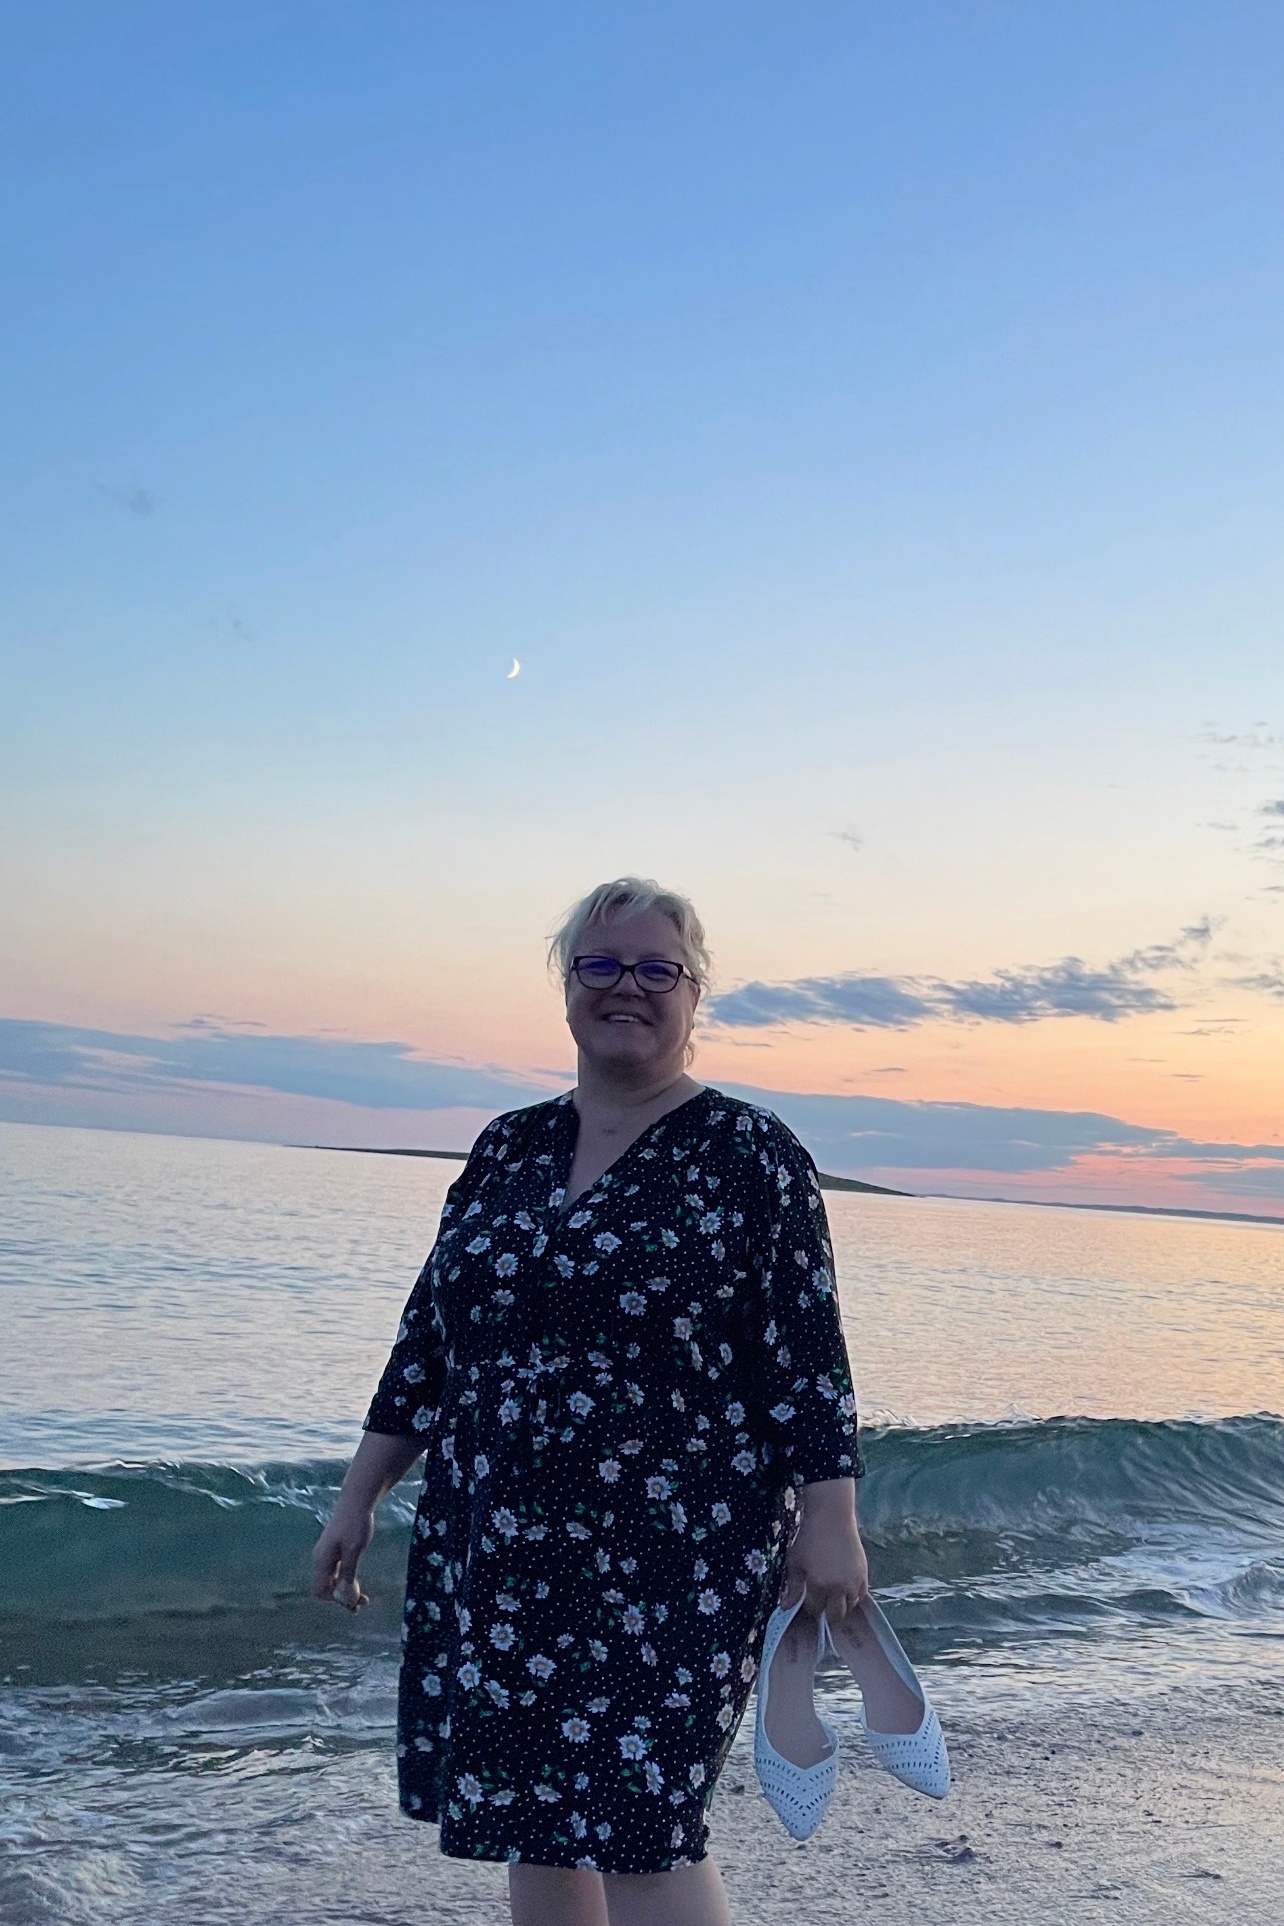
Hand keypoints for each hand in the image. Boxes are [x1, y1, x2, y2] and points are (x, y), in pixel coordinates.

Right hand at [311, 1501, 373, 1612]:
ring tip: (364, 1597)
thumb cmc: (355, 1524)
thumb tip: (344, 1598)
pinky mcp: (334, 1549)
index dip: (335, 1600)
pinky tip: (357, 1579)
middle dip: (343, 1598)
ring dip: (346, 1589)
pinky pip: (337, 1571)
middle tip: (363, 1603)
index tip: (353, 1601)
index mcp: (322, 1561)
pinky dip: (346, 1578)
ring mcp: (327, 1554)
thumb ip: (348, 1574)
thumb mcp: (354, 1551)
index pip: (320, 1591)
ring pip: (333, 1580)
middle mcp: (321, 1559)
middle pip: (327, 1587)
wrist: (357, 1501)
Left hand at [781, 1480, 868, 1621]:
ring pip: (850, 1606)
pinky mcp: (864, 1573)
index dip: (810, 1608)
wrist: (832, 1516)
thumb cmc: (809, 1537)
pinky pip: (861, 1595)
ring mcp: (854, 1581)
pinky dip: (854, 1596)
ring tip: (833, 1596)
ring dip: (841, 1605)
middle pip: (835, 1615)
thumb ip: (793, 1587)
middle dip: (827, 1614)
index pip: (816, 1610)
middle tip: (821, 1604)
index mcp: (819, 1585)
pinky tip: (845, 1589)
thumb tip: (785, 1608)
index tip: (807, 1603)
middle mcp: (839, 1588)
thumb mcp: (795, 1562)